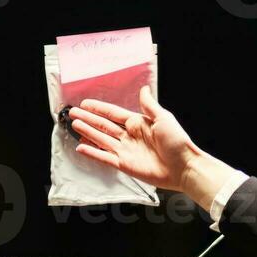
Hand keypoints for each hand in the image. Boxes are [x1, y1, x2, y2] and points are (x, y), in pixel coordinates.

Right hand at [68, 86, 237, 210]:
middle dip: (88, 119)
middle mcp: (130, 136)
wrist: (183, 167)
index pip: (113, 114)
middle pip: (104, 126)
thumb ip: (149, 105)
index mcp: (138, 123)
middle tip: (73, 113)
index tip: (85, 103)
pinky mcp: (124, 165)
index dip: (99, 108)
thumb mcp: (163, 118)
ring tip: (74, 125)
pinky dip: (93, 153)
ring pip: (101, 139)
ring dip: (88, 132)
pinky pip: (105, 158)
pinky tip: (81, 147)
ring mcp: (126, 151)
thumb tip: (143, 89)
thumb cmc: (177, 142)